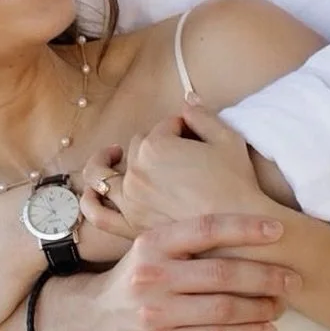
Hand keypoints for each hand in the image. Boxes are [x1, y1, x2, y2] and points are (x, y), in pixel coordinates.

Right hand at [41, 212, 298, 330]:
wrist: (88, 323)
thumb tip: (247, 233)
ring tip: (281, 304)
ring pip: (225, 308)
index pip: (207, 229)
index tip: (279, 230)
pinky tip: (267, 330)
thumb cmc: (132, 282)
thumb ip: (186, 243)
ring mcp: (157, 313)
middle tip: (293, 278)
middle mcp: (154, 276)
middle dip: (266, 275)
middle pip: (223, 273)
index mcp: (153, 244)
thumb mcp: (149, 251)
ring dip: (261, 306)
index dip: (246, 227)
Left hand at [81, 104, 272, 236]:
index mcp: (155, 145)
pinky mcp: (129, 226)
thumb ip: (203, 115)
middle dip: (155, 144)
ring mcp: (129, 200)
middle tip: (176, 153)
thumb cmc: (236, 184)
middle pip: (138, 145)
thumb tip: (188, 100)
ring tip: (112, 155)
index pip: (166, 126)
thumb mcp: (227, 139)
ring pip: (109, 173)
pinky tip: (95, 192)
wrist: (238, 231)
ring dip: (107, 161)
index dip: (183, 128)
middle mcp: (136, 171)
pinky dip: (91, 200)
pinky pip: (98, 213)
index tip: (197, 137)